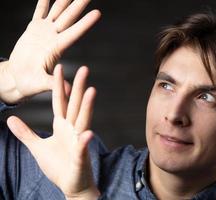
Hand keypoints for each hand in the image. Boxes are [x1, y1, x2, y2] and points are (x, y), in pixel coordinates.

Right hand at [0, 0, 99, 103]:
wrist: (18, 78)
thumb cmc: (30, 83)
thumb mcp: (41, 84)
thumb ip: (53, 84)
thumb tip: (68, 90)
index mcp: (57, 48)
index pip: (74, 33)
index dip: (85, 23)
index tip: (97, 13)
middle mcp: (54, 37)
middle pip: (69, 18)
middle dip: (79, 5)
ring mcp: (44, 32)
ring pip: (57, 12)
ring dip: (65, 0)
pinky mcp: (33, 30)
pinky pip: (39, 12)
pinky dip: (43, 2)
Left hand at [7, 65, 99, 198]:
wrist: (71, 184)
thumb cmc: (58, 165)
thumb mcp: (36, 147)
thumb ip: (25, 133)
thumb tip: (10, 118)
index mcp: (62, 126)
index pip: (60, 101)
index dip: (59, 85)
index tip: (60, 67)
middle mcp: (72, 130)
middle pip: (75, 105)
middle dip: (78, 87)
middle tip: (84, 69)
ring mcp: (78, 142)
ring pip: (83, 121)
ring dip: (87, 106)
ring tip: (91, 91)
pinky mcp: (80, 158)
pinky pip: (81, 148)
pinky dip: (84, 141)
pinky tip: (87, 134)